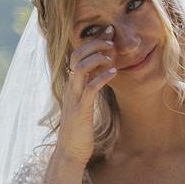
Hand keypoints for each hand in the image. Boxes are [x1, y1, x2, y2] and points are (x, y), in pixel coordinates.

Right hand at [59, 25, 113, 164]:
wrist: (70, 152)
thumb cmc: (80, 129)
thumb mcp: (85, 104)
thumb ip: (90, 87)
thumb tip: (101, 73)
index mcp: (72, 85)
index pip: (78, 54)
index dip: (92, 41)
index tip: (108, 31)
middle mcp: (70, 88)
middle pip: (76, 55)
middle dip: (94, 43)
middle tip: (111, 37)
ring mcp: (74, 98)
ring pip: (80, 68)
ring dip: (97, 57)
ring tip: (112, 55)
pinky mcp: (81, 110)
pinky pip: (90, 88)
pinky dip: (101, 77)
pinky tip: (113, 73)